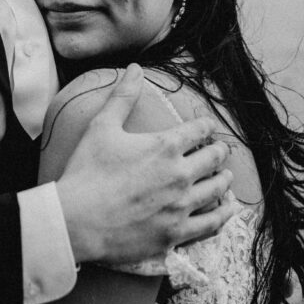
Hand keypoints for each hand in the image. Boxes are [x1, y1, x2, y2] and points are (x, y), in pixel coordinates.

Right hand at [56, 64, 236, 264]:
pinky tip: (226, 210)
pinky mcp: (176, 234)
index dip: (206, 126)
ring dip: (224, 180)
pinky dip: (222, 214)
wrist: (76, 222)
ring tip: (226, 177)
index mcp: (165, 146)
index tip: (207, 127)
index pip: (199, 130)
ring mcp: (180, 207)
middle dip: (219, 152)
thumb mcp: (102, 127)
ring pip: (217, 190)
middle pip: (214, 158)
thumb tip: (135, 68)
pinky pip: (211, 224)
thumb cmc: (86, 172)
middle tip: (219, 151)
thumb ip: (123, 96)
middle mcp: (180, 175)